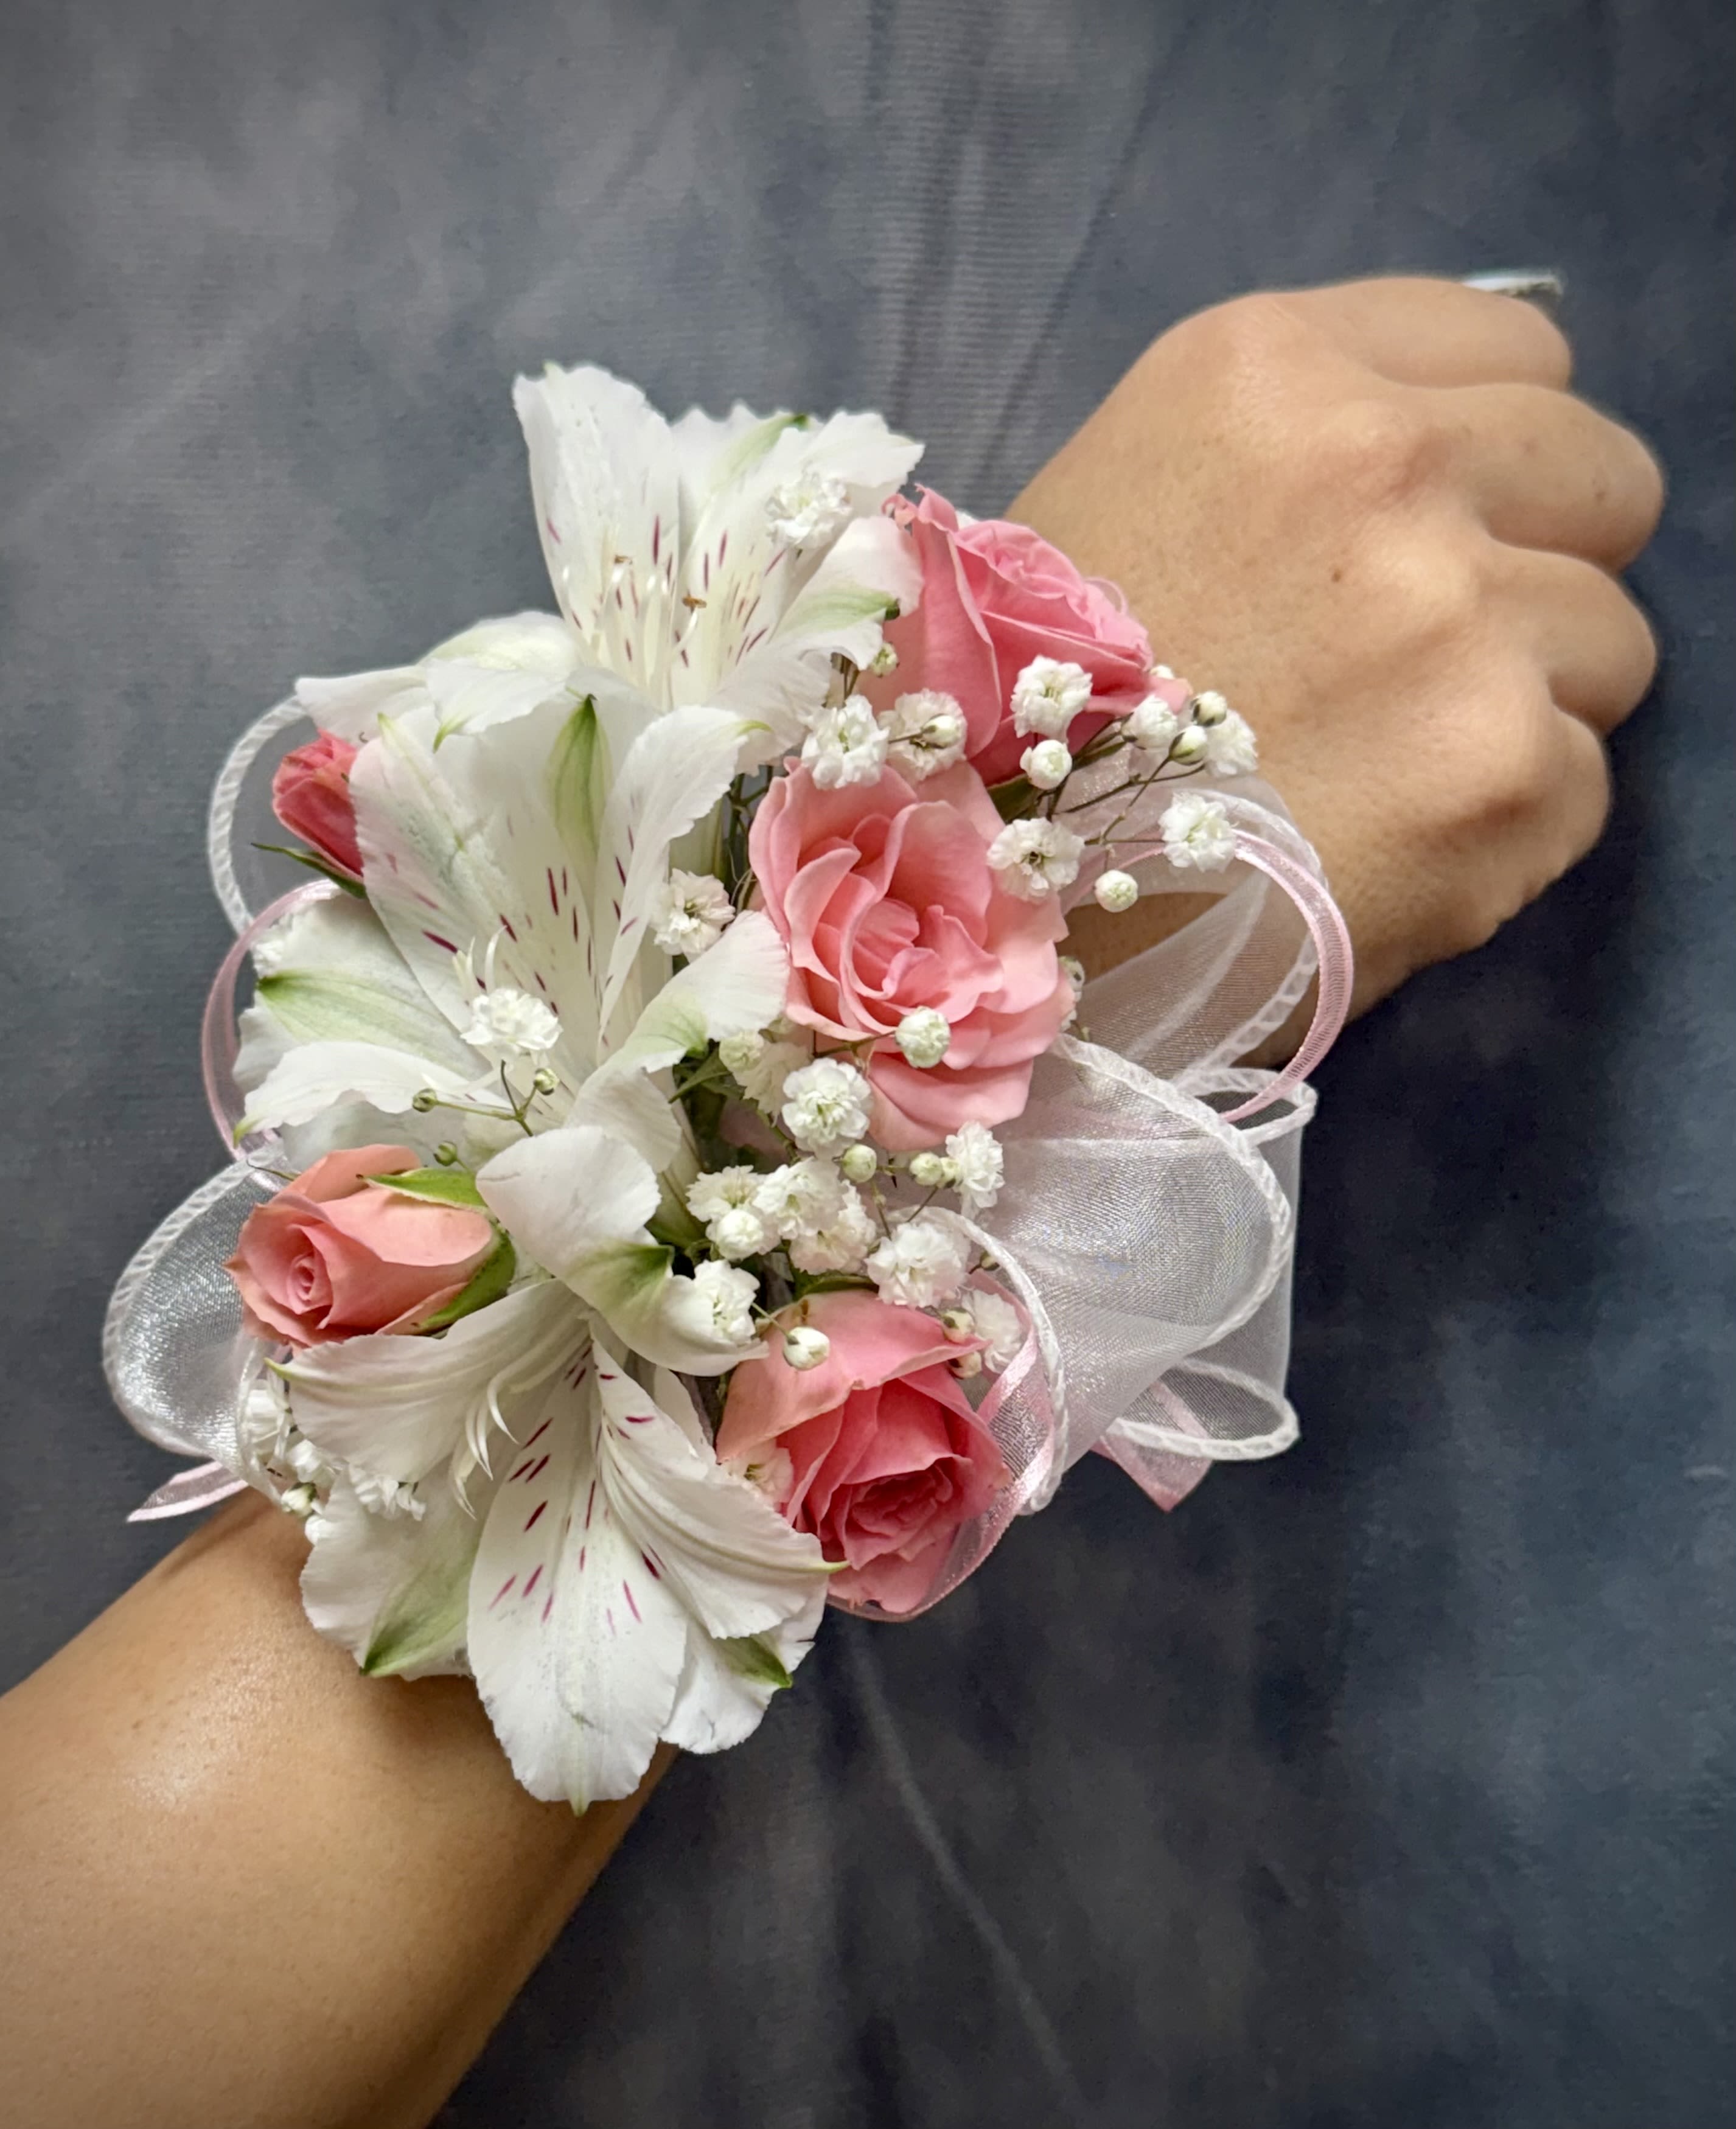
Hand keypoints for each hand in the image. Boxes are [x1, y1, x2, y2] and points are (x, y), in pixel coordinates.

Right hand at [1013, 276, 1663, 1010]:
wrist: (981, 909)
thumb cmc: (1028, 711)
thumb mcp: (1128, 496)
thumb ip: (1296, 454)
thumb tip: (1457, 467)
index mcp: (1271, 371)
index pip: (1519, 348)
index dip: (1488, 451)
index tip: (1437, 528)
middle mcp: (1381, 461)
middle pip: (1603, 474)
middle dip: (1540, 564)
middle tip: (1427, 664)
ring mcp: (1457, 619)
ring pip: (1612, 639)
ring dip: (1526, 707)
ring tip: (1384, 777)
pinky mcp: (1505, 771)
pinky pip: (1582, 781)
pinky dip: (1503, 831)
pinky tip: (1382, 857)